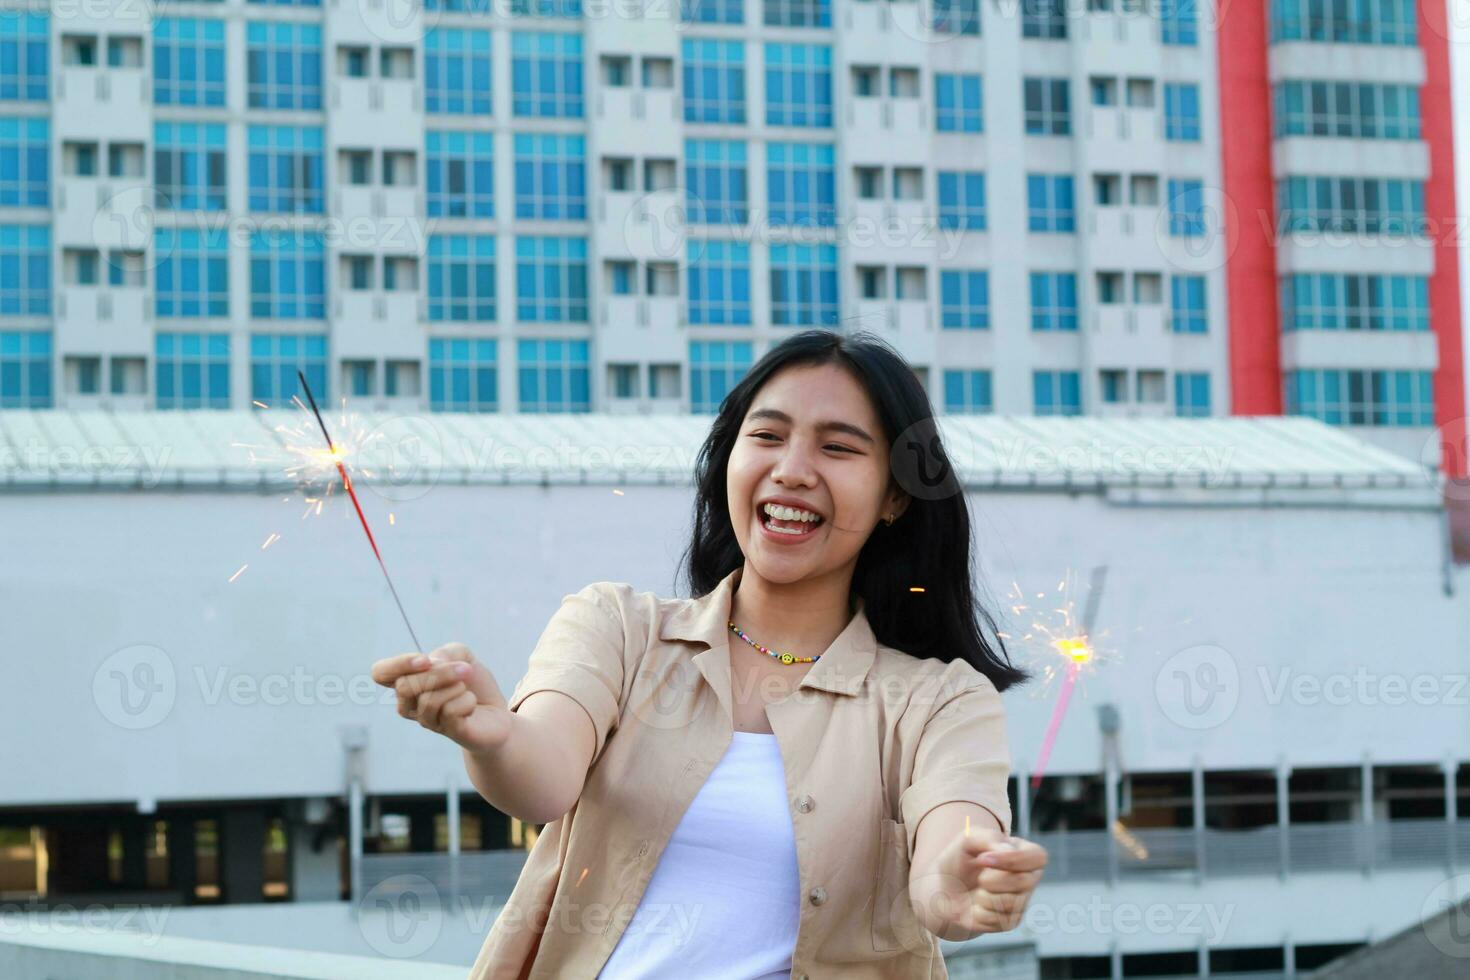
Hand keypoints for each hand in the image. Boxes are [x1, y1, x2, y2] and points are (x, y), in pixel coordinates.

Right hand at [370, 643, 512, 753]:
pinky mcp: (449, 732)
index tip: (425, 660)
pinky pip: (450, 713)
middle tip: (465, 669)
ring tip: (466, 689)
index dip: (398, 665)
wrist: (498, 712)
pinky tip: (471, 705)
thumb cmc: (473, 684)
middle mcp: (410, 705)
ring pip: (428, 700)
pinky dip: (467, 701)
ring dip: (456, 686)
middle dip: (440, 672)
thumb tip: (431, 665)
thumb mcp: (461, 656)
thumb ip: (444, 653)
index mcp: (408, 681)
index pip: (380, 673)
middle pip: (405, 686)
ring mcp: (428, 721)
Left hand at [923, 827, 1046, 938]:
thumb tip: (1008, 850)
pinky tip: (976, 905)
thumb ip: (989, 838)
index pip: (1037, 857)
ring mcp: (1022, 902)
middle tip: (979, 876)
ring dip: (983, 896)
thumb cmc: (961, 859)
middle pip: (1022, 882)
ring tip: (978, 889)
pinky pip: (997, 920)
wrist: (946, 888)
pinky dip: (979, 912)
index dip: (1011, 859)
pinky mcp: (1011, 921)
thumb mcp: (969, 839)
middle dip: (991, 879)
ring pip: (1009, 903)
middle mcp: (1030, 877)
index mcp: (1026, 852)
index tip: (983, 859)